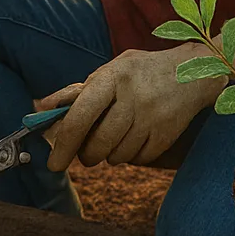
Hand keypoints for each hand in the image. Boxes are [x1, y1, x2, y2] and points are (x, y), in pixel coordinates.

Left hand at [39, 44, 226, 170]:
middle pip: (98, 144)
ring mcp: (152, 116)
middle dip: (88, 155)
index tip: (54, 164)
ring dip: (111, 155)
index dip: (63, 144)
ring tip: (118, 136)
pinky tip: (138, 137)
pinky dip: (133, 155)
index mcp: (113, 77)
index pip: (80, 116)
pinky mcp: (167, 134)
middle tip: (89, 151)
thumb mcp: (111, 71)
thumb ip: (76, 91)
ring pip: (117, 156)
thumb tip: (41, 108)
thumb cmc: (141, 73)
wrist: (194, 72)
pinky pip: (138, 160)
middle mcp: (133, 96)